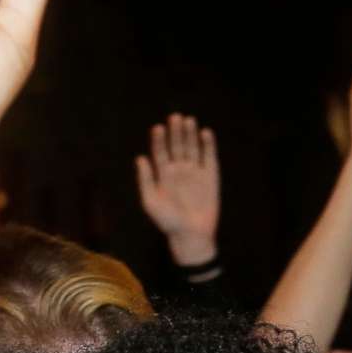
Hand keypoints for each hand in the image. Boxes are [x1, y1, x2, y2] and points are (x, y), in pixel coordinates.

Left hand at [135, 114, 220, 264]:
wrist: (191, 235)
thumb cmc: (168, 222)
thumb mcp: (151, 202)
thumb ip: (145, 180)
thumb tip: (140, 158)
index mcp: (163, 174)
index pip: (160, 152)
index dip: (159, 140)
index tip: (158, 128)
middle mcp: (179, 170)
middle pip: (176, 146)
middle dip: (175, 132)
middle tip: (174, 117)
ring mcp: (195, 172)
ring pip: (192, 148)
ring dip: (190, 134)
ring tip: (188, 120)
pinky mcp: (211, 176)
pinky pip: (209, 157)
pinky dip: (208, 145)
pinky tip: (205, 133)